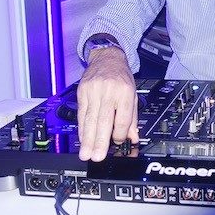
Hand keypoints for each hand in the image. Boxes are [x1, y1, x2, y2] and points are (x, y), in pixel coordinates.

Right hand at [76, 47, 138, 161]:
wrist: (107, 57)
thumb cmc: (121, 76)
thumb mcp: (133, 94)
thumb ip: (132, 118)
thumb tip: (133, 138)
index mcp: (125, 92)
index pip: (122, 118)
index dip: (120, 134)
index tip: (117, 143)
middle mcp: (109, 91)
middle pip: (104, 120)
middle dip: (100, 141)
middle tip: (97, 156)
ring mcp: (94, 91)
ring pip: (90, 119)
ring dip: (87, 139)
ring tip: (86, 153)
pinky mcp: (82, 92)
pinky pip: (82, 114)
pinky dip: (82, 128)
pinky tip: (82, 139)